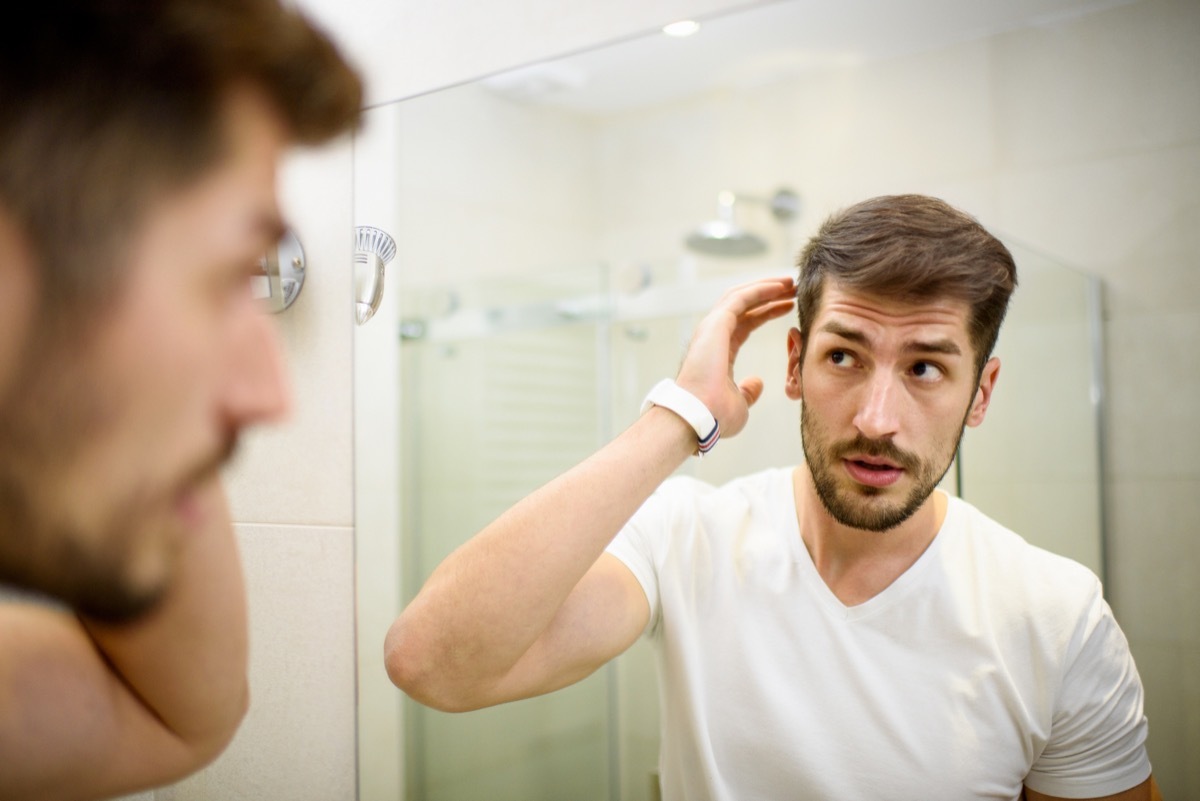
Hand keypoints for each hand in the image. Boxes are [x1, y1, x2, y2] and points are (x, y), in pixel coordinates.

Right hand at [675, 276, 795, 439]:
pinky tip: (780, 286)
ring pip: (741, 296)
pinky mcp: (716, 323)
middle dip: (768, 293)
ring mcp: (712, 327)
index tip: (788, 306)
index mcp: (719, 351)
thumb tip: (757, 383)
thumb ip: (748, 390)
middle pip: (744, 304)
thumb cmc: (715, 415)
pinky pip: (742, 298)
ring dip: (767, 287)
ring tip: (790, 282)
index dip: (767, 312)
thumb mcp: (740, 402)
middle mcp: (713, 335)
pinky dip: (761, 289)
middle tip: (792, 287)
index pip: (746, 322)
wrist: (700, 416)